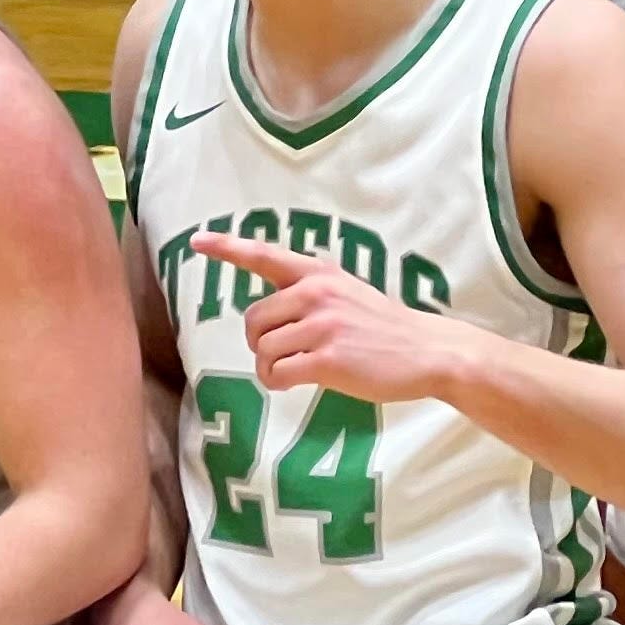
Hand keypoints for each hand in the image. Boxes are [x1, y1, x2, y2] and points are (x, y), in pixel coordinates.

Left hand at [206, 230, 463, 406]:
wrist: (428, 352)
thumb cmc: (384, 327)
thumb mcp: (347, 292)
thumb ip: (309, 292)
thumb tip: (269, 314)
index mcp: (319, 273)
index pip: (264, 255)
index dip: (227, 248)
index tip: (196, 241)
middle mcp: (316, 293)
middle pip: (253, 320)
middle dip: (260, 342)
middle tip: (286, 353)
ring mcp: (322, 326)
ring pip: (262, 349)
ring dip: (269, 367)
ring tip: (294, 370)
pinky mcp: (327, 360)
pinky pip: (276, 373)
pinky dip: (276, 382)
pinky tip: (293, 383)